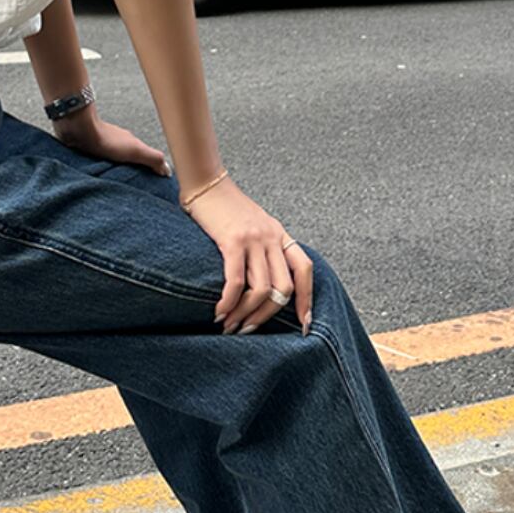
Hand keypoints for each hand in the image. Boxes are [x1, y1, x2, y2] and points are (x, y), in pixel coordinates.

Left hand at [53, 110, 170, 176]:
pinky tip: (100, 178)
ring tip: (117, 186)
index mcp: (132, 145)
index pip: (145, 160)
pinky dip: (102, 170)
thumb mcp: (135, 151)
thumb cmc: (106, 139)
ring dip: (116, 172)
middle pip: (130, 161)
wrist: (79, 129)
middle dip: (133, 173)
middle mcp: (119, 145)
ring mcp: (103, 148)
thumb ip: (153, 158)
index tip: (153, 185)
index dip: (150, 172)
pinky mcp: (88, 151)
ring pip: (114, 163)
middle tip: (134, 189)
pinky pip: (99, 164)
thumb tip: (167, 171)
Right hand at [183, 175, 312, 335]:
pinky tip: (219, 311)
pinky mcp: (232, 241)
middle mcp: (272, 238)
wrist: (206, 182)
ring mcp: (254, 239)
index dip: (307, 300)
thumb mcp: (254, 226)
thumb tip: (263, 284)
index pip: (304, 271)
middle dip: (266, 315)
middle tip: (247, 330)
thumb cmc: (225, 208)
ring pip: (262, 289)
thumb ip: (263, 249)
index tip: (303, 326)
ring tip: (229, 325)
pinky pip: (236, 281)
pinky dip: (229, 302)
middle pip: (284, 288)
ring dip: (245, 314)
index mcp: (280, 236)